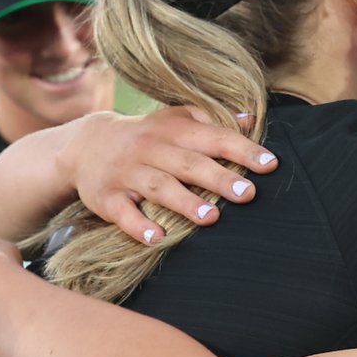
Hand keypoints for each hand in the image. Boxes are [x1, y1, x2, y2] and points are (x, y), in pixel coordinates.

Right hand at [62, 107, 277, 243]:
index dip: (242, 150)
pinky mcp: (107, 198)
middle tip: (248, 194)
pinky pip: (123, 213)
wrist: (85, 144)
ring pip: (159, 188)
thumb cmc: (146, 135)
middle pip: (189, 164)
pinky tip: (158, 238)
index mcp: (173, 130)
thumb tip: (252, 120)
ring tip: (212, 218)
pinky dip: (139, 226)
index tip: (270, 164)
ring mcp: (127, 174)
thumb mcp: (175, 119)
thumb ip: (211, 120)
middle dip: (219, 178)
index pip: (213, 139)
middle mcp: (150, 149)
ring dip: (185, 203)